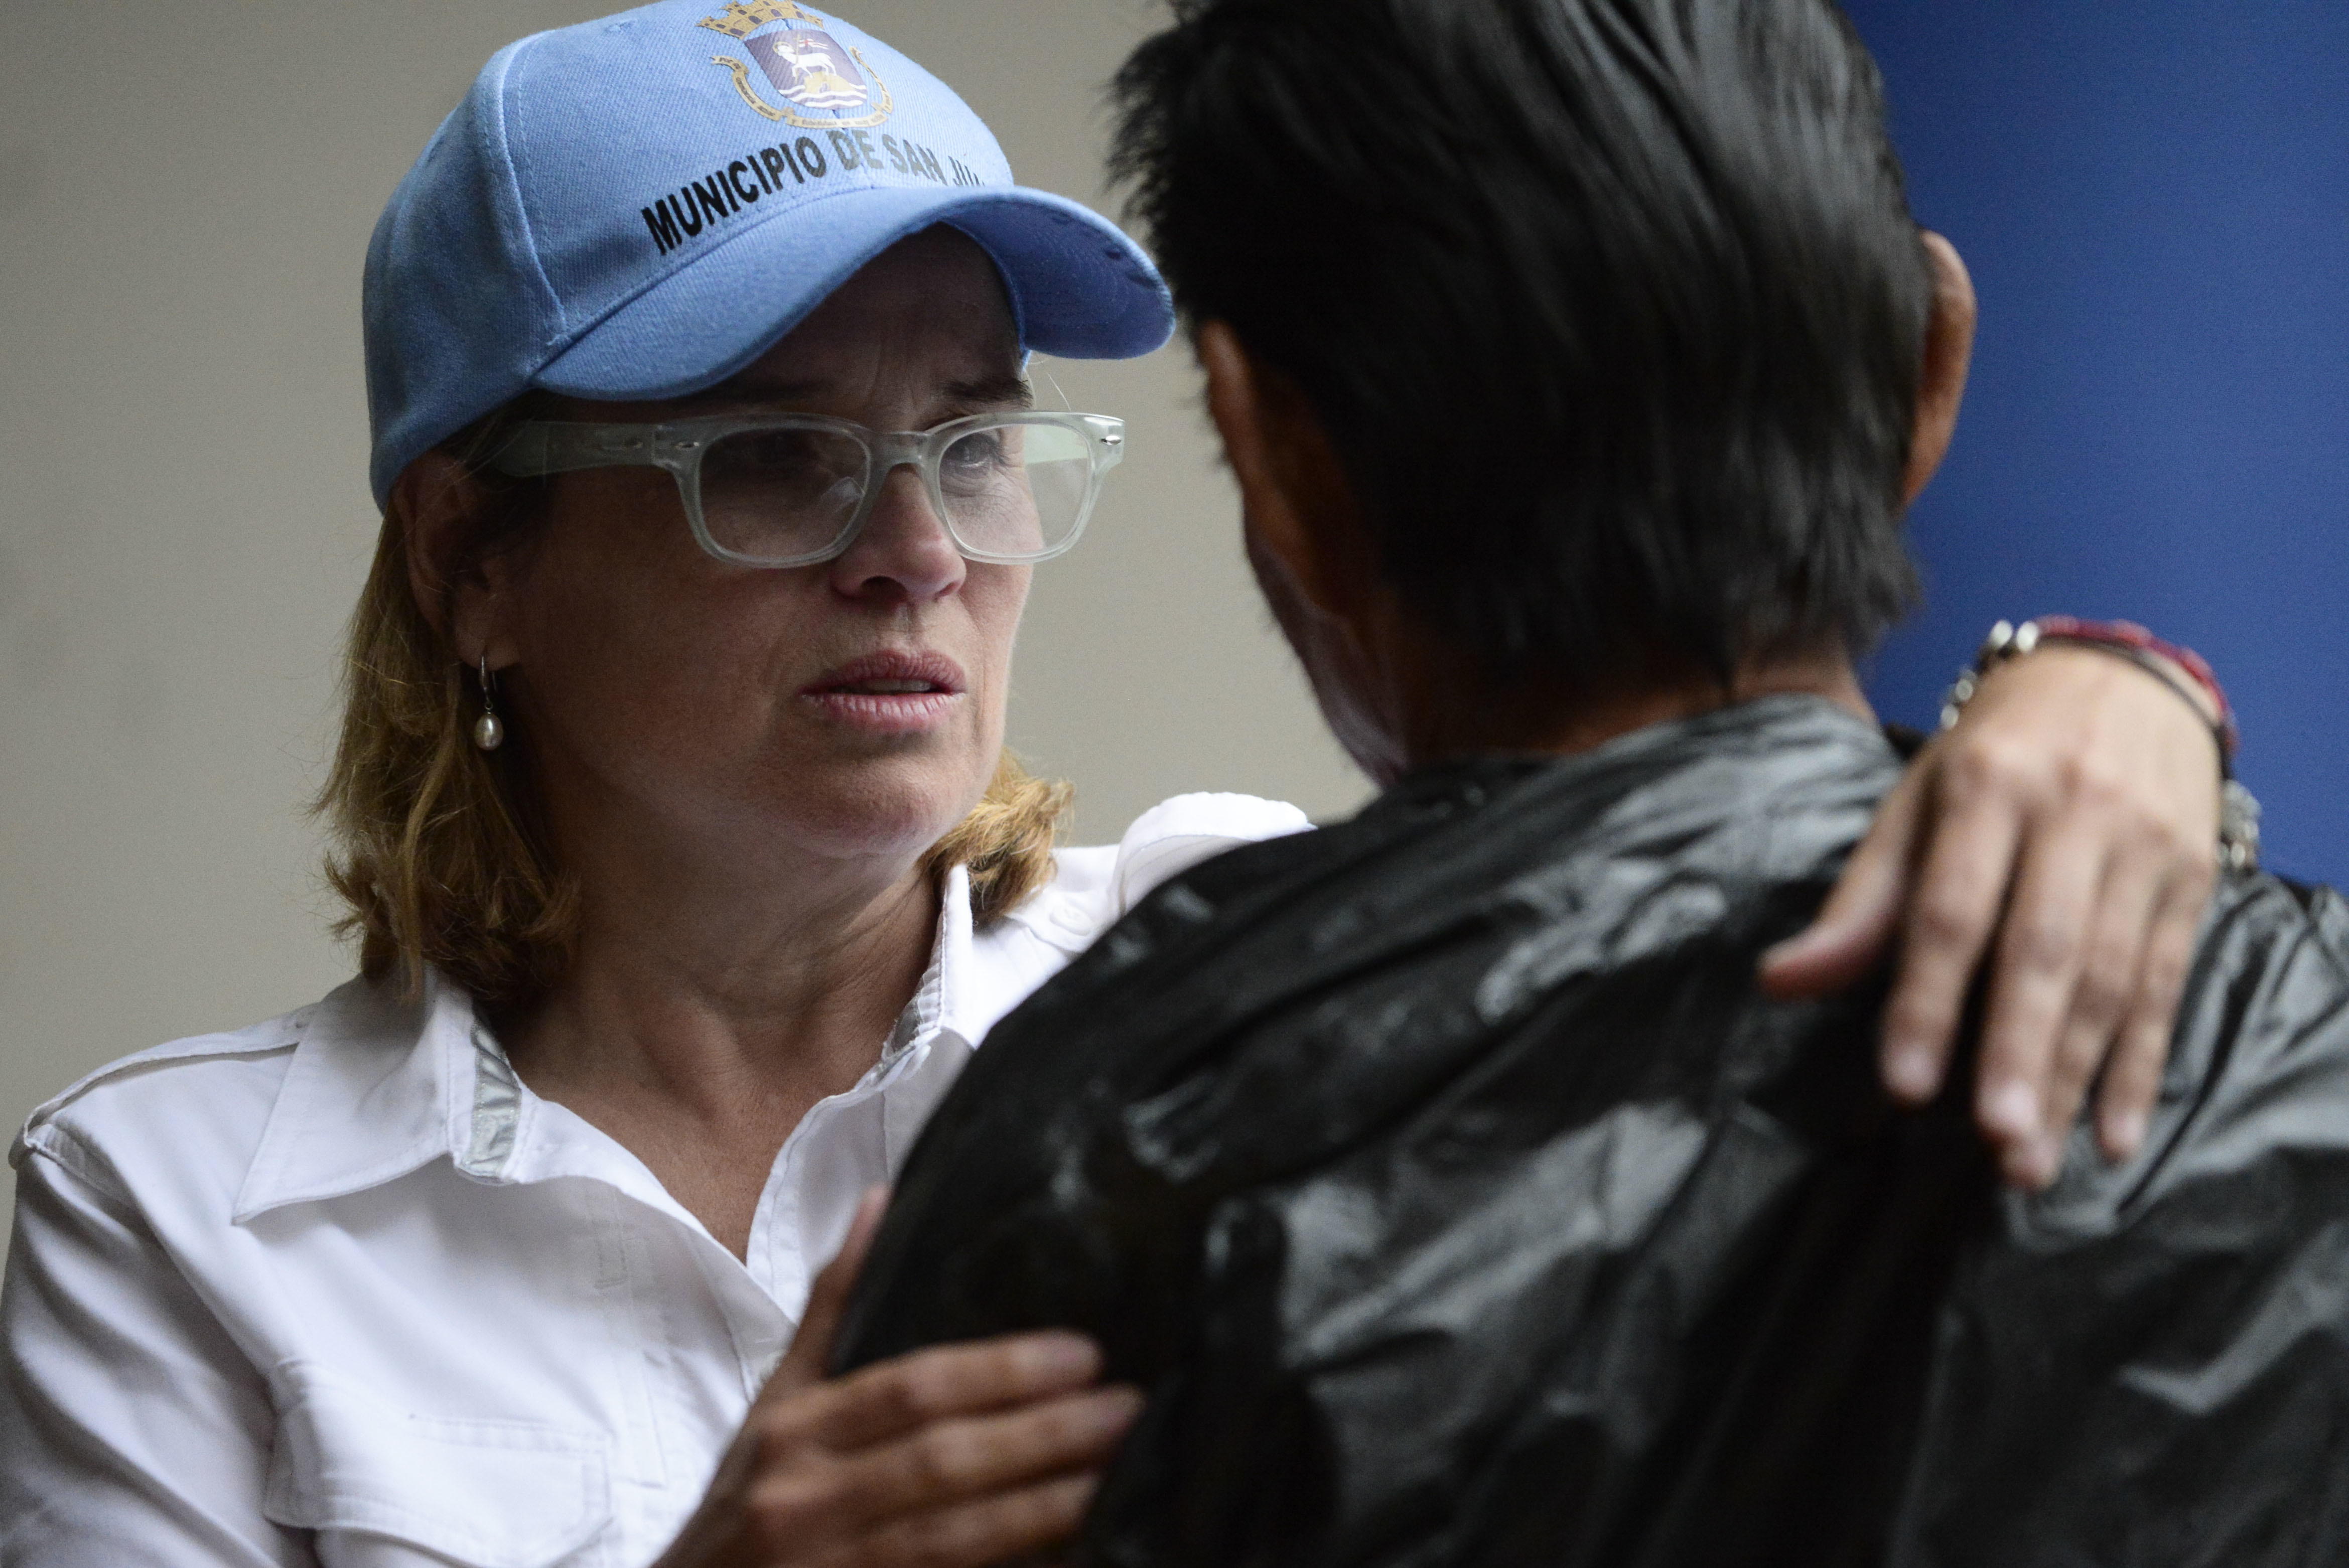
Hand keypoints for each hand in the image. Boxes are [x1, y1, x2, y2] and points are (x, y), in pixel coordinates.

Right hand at [657, 1189, 1141, 1567]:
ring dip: (1043, 1507)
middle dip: (1043, 1436)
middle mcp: (803, 1498)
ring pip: (953, 1539)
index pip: (911, 1390)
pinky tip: (1071, 1546)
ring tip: (1116, 1476)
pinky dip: (1011, 1562)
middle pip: (941, 1462)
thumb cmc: (742, 1504)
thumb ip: (830, 1307)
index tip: (1082, 1355)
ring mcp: (829, 1567)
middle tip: (1126, 1410)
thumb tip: (877, 1200)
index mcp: (793, 1429)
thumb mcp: (772, 1404)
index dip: (1001, 1373)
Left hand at [1760, 646, 2221, 1188]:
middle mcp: (2074, 814)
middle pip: (2043, 951)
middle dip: (2016, 1052)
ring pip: (2111, 980)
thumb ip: (1860, 902)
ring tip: (2032, 1159)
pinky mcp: (2192, 882)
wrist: (2122, 678)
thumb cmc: (1994, 757)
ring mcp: (2144, 849)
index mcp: (1987, 788)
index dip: (1926, 999)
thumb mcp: (1915, 806)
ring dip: (2072, 1079)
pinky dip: (2141, 1068)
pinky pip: (2166, 987)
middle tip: (1994, 1142)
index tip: (1903, 1082)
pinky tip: (2114, 1135)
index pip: (1951, 909)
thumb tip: (1779, 982)